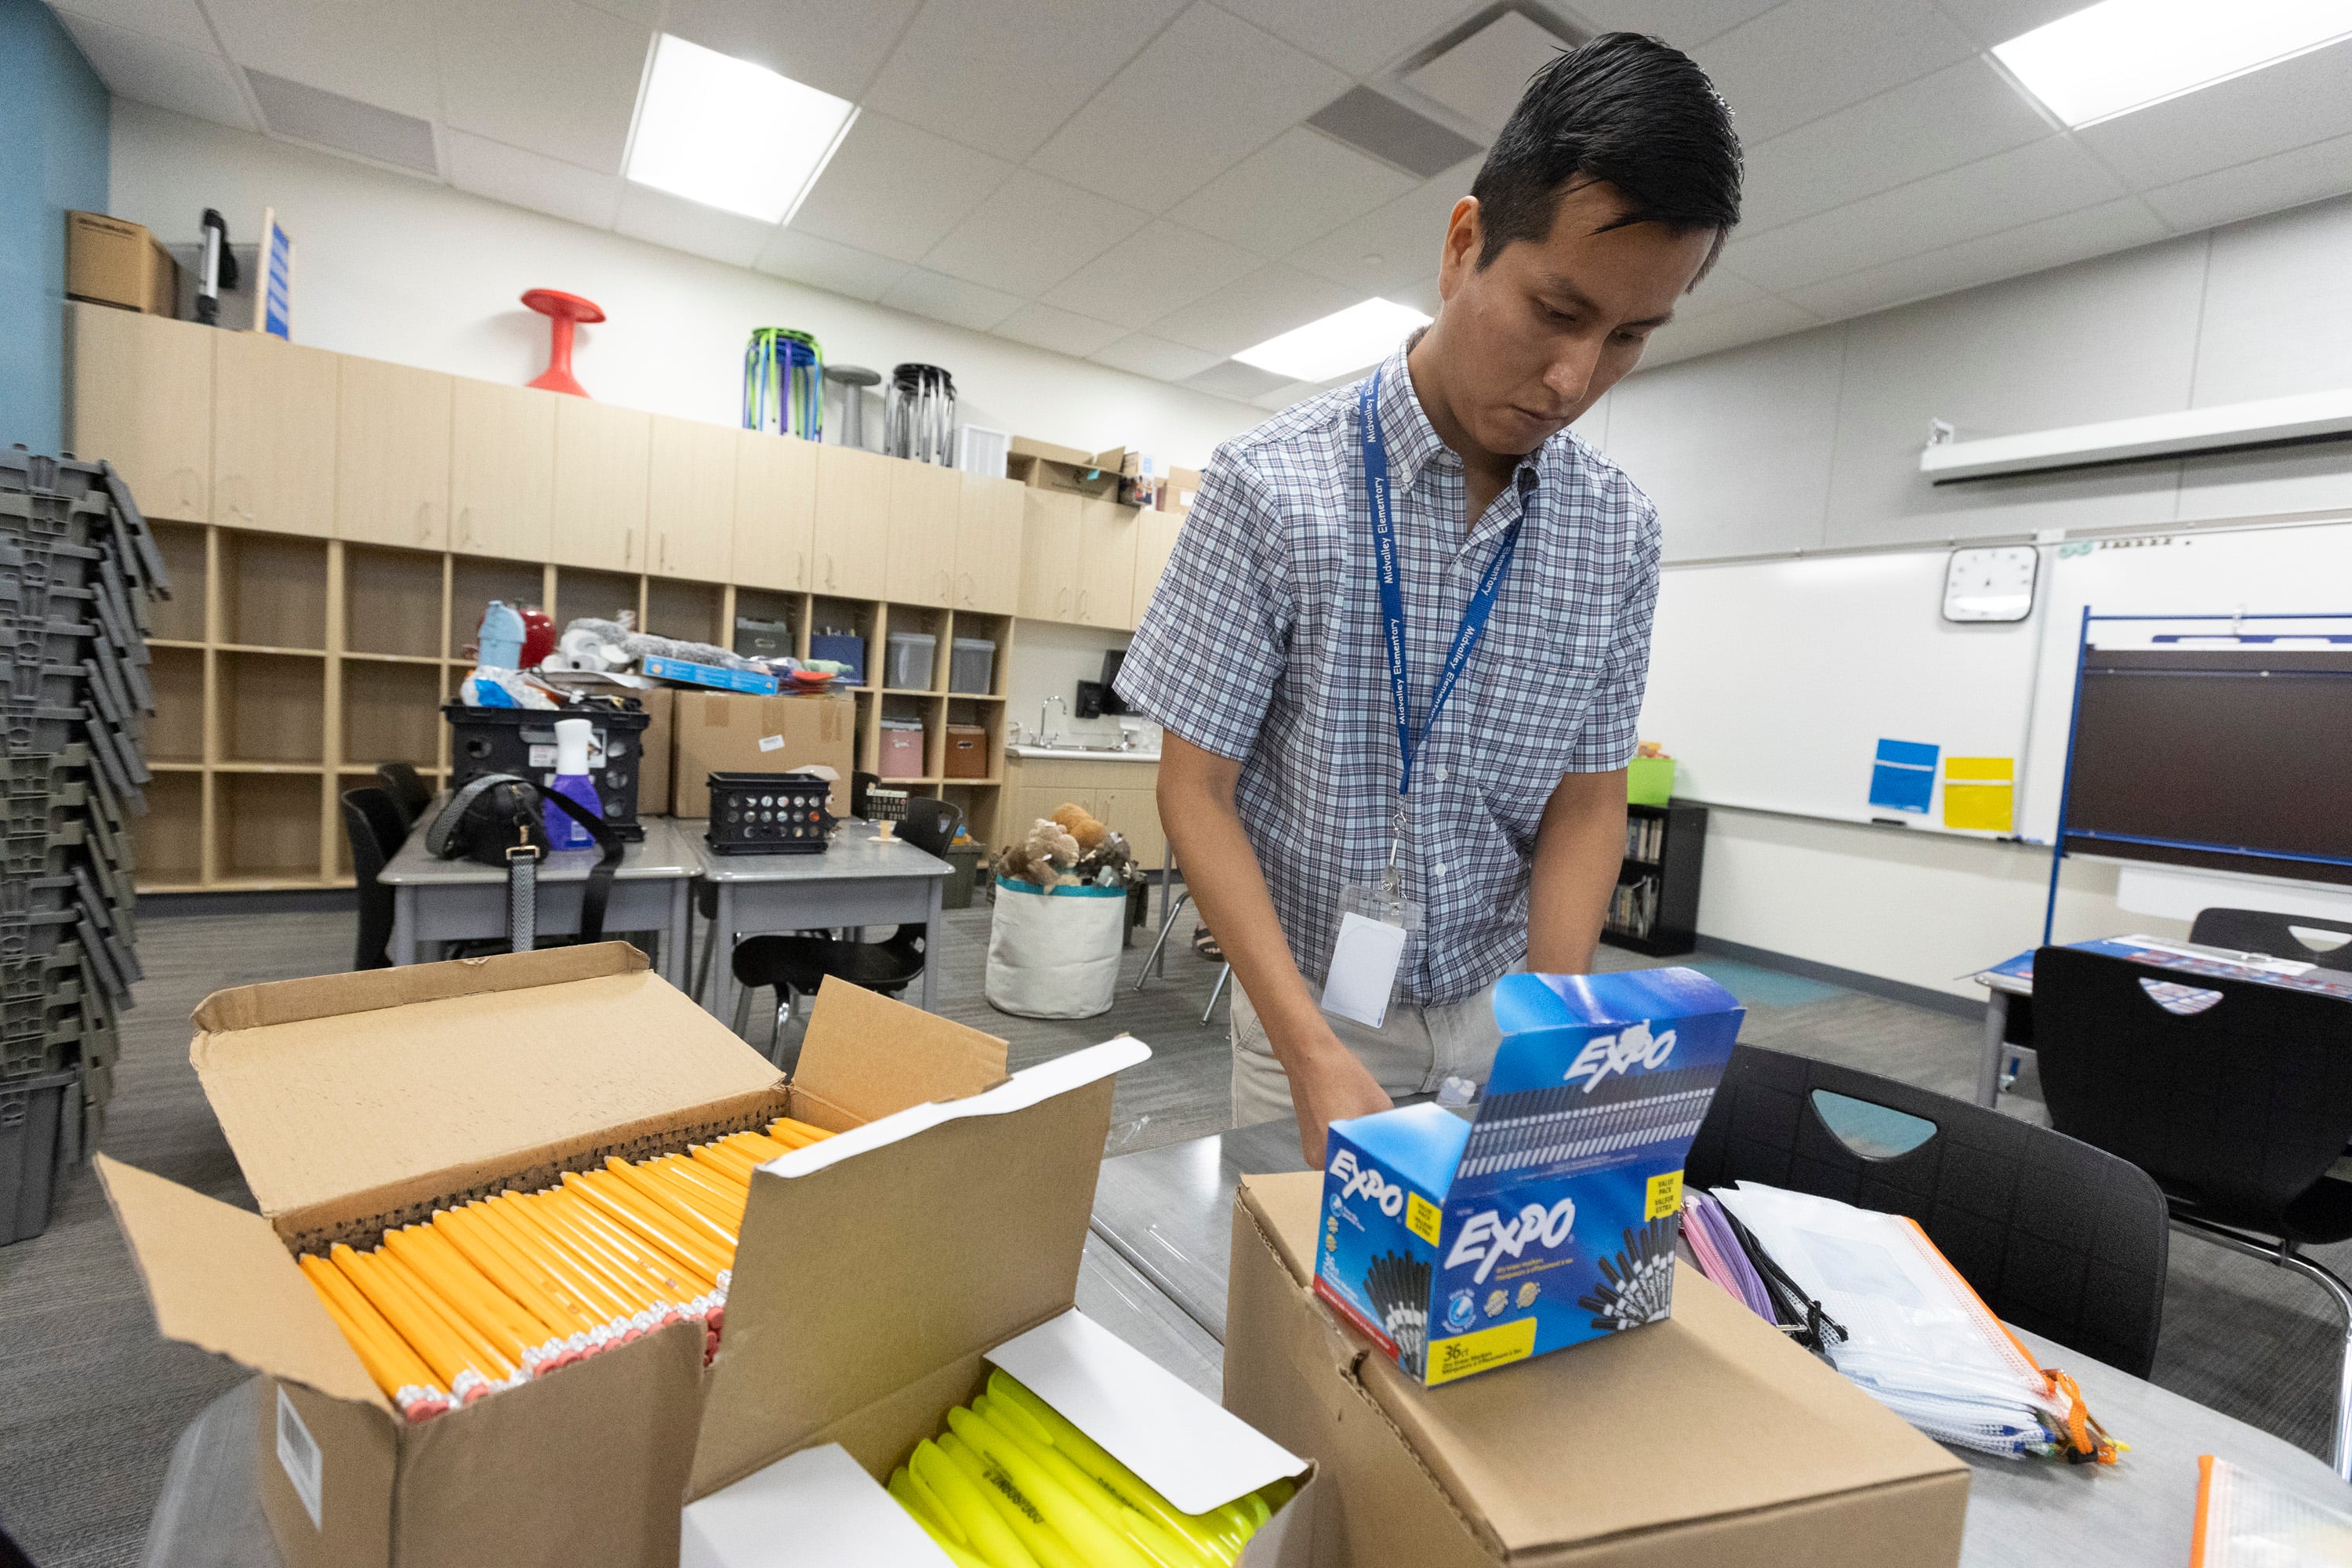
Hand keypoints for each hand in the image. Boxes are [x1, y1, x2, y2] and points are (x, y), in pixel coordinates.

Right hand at [1278, 1028, 1394, 1165]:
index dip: (1385, 1169)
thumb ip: (1388, 1132)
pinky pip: (1334, 1151)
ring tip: (1376, 1141)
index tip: (1400, 1165)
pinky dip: (1347, 1144)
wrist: (1311, 1058)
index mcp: (1333, 1152)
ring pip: (1344, 1160)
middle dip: (1373, 1162)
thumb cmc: (1344, 1078)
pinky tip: (1358, 1131)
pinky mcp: (1309, 1143)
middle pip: (1354, 1170)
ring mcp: (1312, 1154)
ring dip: (1360, 1153)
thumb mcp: (1379, 1106)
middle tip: (1393, 1154)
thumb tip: (1400, 1148)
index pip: (1367, 1173)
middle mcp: (1318, 1162)